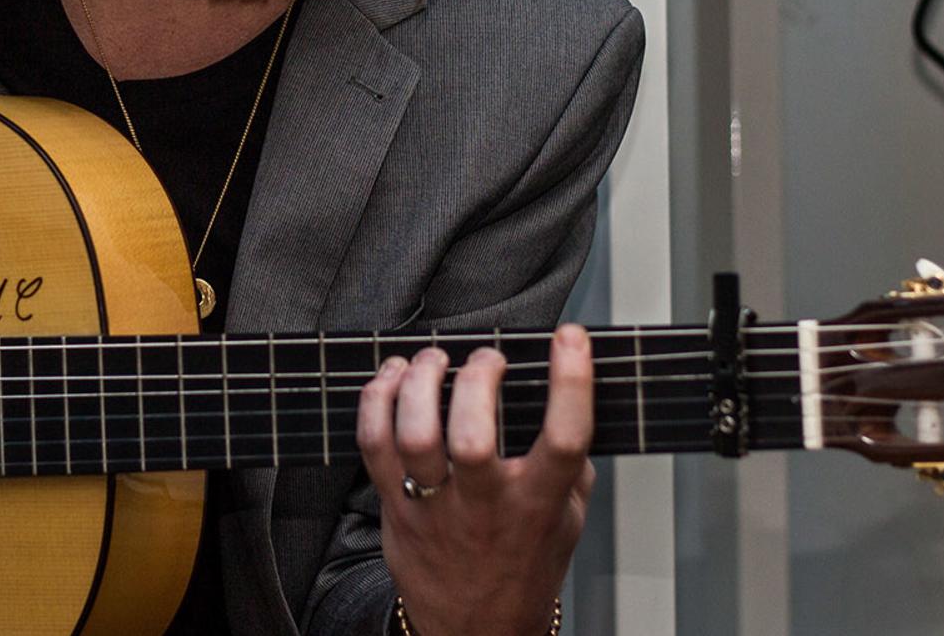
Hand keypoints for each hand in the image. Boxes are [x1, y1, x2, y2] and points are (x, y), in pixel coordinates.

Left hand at [357, 325, 595, 635]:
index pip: (565, 438)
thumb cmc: (523, 565)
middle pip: (473, 434)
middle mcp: (486, 505)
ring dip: (419, 382)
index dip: (570, 382)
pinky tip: (391, 379)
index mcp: (539, 503)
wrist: (475, 629)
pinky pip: (372, 444)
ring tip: (433, 359)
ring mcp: (435, 507)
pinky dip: (376, 399)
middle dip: (476, 379)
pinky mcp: (395, 506)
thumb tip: (568, 397)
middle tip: (486, 359)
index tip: (570, 338)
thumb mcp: (569, 519)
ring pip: (415, 436)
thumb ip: (571, 465)